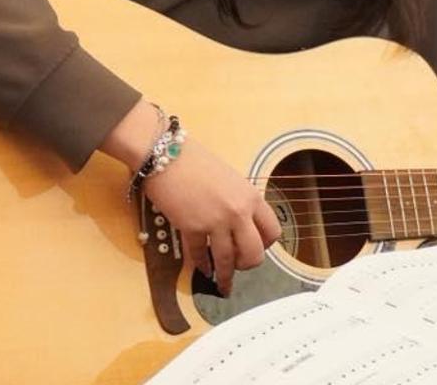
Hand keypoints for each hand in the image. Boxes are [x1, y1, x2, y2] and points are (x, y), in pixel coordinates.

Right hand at [141, 146, 281, 296]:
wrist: (164, 154)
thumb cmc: (193, 160)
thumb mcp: (228, 178)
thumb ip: (238, 201)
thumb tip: (238, 223)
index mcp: (250, 197)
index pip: (272, 231)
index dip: (265, 245)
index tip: (257, 248)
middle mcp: (238, 212)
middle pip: (255, 253)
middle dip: (247, 265)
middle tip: (238, 266)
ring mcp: (216, 222)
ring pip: (228, 261)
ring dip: (225, 276)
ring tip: (222, 283)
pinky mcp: (193, 228)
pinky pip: (201, 255)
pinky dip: (202, 266)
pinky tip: (202, 269)